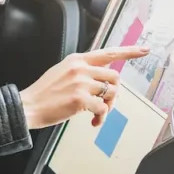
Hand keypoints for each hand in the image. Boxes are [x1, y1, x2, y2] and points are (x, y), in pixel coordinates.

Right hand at [19, 46, 149, 129]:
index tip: (144, 50)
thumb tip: (101, 79)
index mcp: (77, 59)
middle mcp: (81, 68)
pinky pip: (103, 109)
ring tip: (97, 114)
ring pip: (111, 93)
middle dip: (114, 93)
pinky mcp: (81, 99)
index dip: (129, 52)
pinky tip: (92, 123)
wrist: (28, 106)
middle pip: (115, 77)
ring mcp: (81, 83)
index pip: (108, 53)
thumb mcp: (62, 72)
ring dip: (109, 107)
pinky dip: (101, 118)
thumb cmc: (44, 93)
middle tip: (106, 104)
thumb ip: (82, 71)